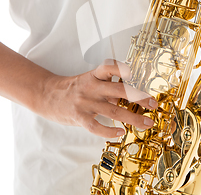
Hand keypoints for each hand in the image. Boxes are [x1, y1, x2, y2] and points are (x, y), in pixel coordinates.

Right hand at [39, 59, 157, 137]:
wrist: (47, 95)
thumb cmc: (73, 88)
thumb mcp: (90, 81)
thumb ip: (107, 88)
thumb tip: (127, 98)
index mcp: (94, 75)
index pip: (109, 67)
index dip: (122, 69)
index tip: (134, 73)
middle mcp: (92, 87)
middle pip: (119, 91)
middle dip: (139, 98)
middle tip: (153, 104)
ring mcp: (85, 102)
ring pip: (113, 111)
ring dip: (132, 118)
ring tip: (146, 123)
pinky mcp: (79, 117)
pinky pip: (97, 126)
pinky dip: (110, 131)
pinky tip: (120, 133)